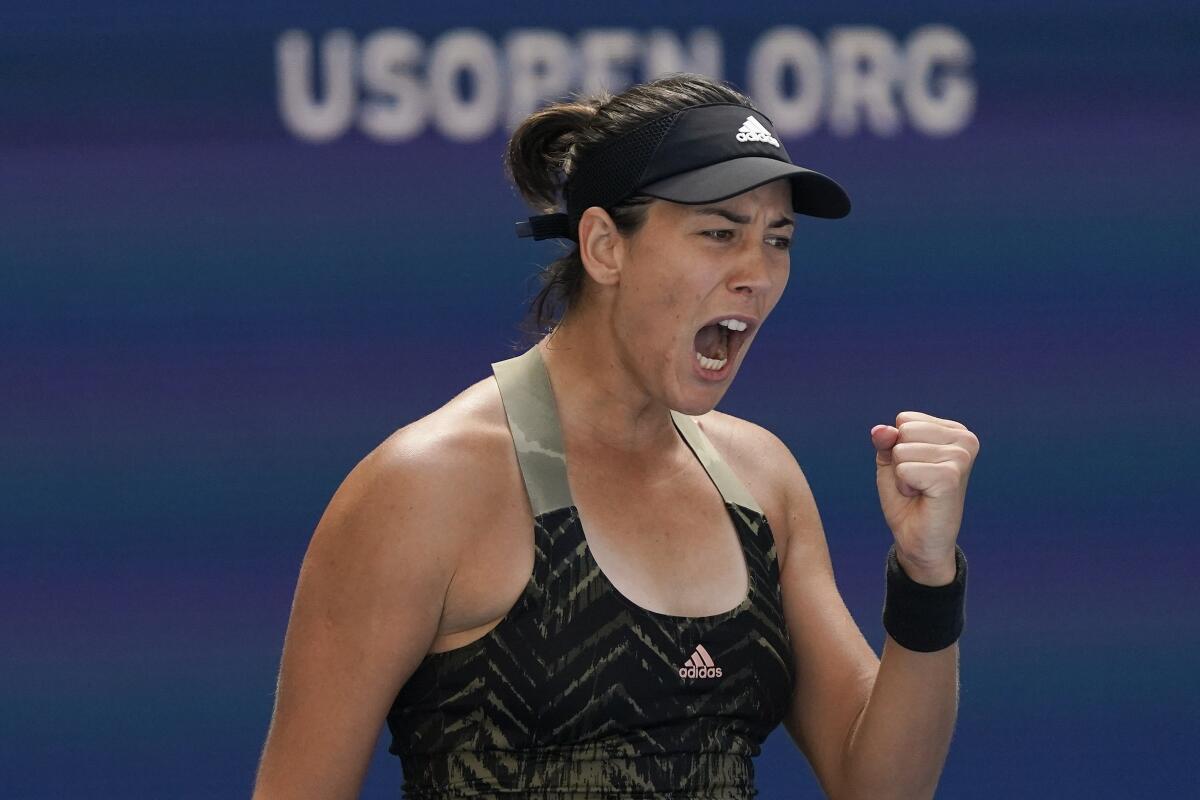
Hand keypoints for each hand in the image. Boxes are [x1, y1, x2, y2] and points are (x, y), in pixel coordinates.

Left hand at [871, 412, 979, 583]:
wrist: (917, 538)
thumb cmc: (907, 497)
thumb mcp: (891, 461)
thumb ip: (886, 440)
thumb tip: (881, 429)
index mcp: (954, 430)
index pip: (904, 419)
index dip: (898, 446)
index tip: (915, 468)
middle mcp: (965, 440)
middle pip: (903, 432)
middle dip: (899, 459)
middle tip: (916, 481)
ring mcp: (961, 457)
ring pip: (901, 450)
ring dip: (902, 474)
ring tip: (919, 489)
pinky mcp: (951, 477)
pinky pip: (904, 470)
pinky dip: (904, 486)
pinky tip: (921, 496)